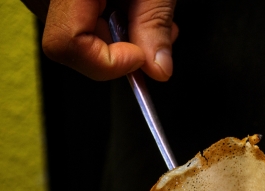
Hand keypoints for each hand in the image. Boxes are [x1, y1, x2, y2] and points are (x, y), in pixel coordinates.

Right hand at [42, 0, 177, 80]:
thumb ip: (154, 26)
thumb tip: (158, 70)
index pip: (68, 45)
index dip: (108, 60)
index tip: (139, 58)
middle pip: (74, 46)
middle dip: (121, 51)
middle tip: (155, 35)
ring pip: (76, 37)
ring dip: (116, 38)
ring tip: (144, 12)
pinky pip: (75, 22)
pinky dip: (106, 23)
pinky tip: (129, 8)